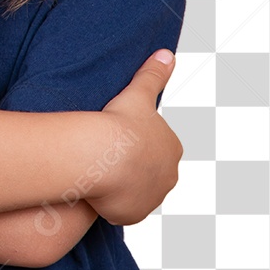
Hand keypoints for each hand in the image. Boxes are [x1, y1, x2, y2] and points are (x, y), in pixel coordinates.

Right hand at [87, 50, 182, 226]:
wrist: (102, 156)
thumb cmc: (121, 123)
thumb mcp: (139, 93)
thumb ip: (154, 74)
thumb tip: (167, 54)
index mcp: (172, 147)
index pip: (156, 143)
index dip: (136, 138)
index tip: (118, 133)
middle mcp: (169, 176)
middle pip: (148, 168)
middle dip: (132, 163)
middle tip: (107, 151)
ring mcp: (151, 198)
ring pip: (136, 189)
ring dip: (122, 183)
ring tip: (100, 169)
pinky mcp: (133, 214)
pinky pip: (122, 208)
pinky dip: (112, 201)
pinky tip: (98, 188)